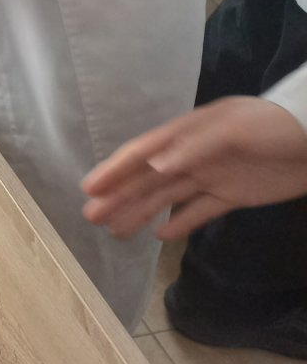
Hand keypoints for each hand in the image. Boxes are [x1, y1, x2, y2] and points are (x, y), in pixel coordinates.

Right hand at [81, 95, 306, 240]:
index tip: (90, 188)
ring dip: (140, 211)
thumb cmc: (272, 127)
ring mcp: (211, 176)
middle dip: (119, 196)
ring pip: (167, 197)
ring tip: (115, 231)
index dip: (116, 169)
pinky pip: (199, 211)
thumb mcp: (233, 129)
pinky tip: (159, 236)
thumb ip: (194, 146)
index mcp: (187, 134)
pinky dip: (180, 223)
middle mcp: (192, 155)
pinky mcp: (232, 195)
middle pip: (149, 178)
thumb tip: (154, 167)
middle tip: (91, 217)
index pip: (144, 153)